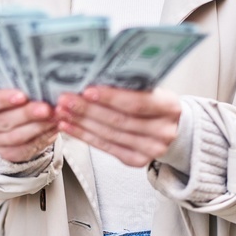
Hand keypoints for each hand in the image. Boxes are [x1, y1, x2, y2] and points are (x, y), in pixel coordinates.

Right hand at [0, 90, 57, 162]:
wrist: (10, 115)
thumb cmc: (10, 95)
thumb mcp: (9, 85)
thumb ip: (17, 84)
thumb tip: (38, 82)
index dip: (2, 100)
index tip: (22, 96)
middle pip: (4, 121)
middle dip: (28, 114)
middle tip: (47, 108)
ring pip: (16, 137)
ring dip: (38, 127)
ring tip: (54, 117)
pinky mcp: (6, 153)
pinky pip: (24, 149)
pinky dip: (42, 138)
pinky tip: (53, 128)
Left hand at [55, 86, 181, 166]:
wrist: (173, 127)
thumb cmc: (155, 101)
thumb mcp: (151, 88)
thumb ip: (130, 84)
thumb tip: (93, 74)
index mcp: (169, 107)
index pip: (137, 103)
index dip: (110, 97)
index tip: (86, 90)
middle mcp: (163, 131)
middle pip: (119, 121)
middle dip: (87, 109)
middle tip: (65, 99)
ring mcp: (151, 149)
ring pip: (109, 135)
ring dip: (81, 123)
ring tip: (62, 112)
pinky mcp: (137, 160)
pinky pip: (106, 148)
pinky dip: (85, 136)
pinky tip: (70, 127)